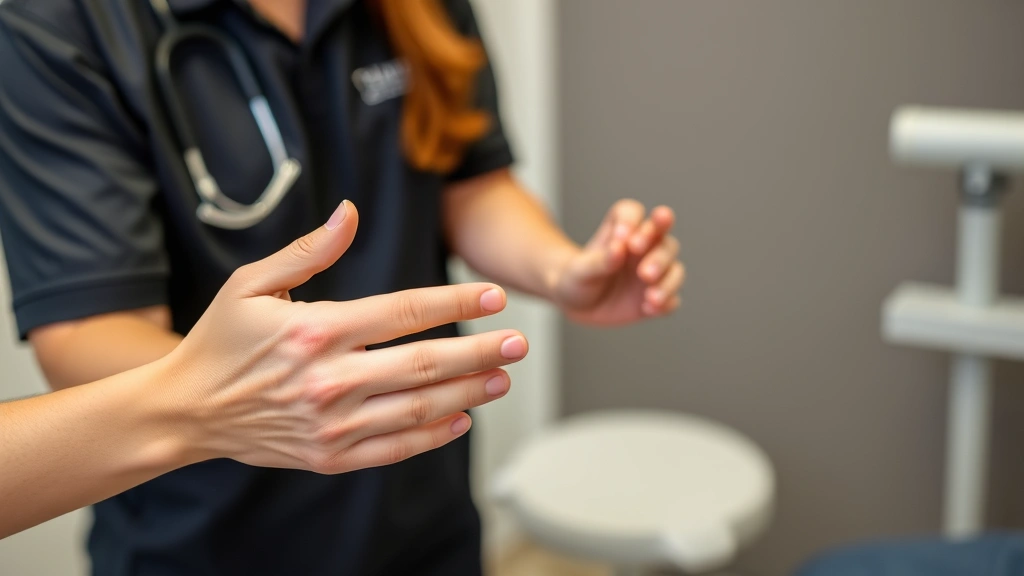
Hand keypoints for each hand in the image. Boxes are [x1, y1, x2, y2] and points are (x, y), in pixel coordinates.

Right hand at [159, 200, 527, 473]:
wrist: (185, 410)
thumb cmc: (220, 341)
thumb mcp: (251, 283)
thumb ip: (309, 249)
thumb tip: (351, 212)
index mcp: (316, 330)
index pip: (405, 312)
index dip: (457, 301)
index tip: (495, 295)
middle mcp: (329, 379)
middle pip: (425, 363)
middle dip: (479, 351)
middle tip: (517, 343)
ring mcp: (332, 423)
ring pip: (418, 408)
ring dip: (467, 393)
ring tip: (501, 377)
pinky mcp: (330, 455)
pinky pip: (395, 448)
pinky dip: (433, 435)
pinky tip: (462, 418)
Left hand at [553, 199, 683, 325]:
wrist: (577, 304)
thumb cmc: (577, 277)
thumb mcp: (580, 270)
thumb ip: (600, 260)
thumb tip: (620, 248)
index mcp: (622, 229)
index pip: (633, 212)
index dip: (632, 222)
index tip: (623, 239)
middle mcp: (645, 246)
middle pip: (664, 241)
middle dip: (659, 256)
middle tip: (644, 273)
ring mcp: (655, 271)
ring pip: (674, 269)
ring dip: (667, 281)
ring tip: (651, 297)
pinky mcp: (658, 296)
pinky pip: (671, 299)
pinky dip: (666, 302)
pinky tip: (650, 308)